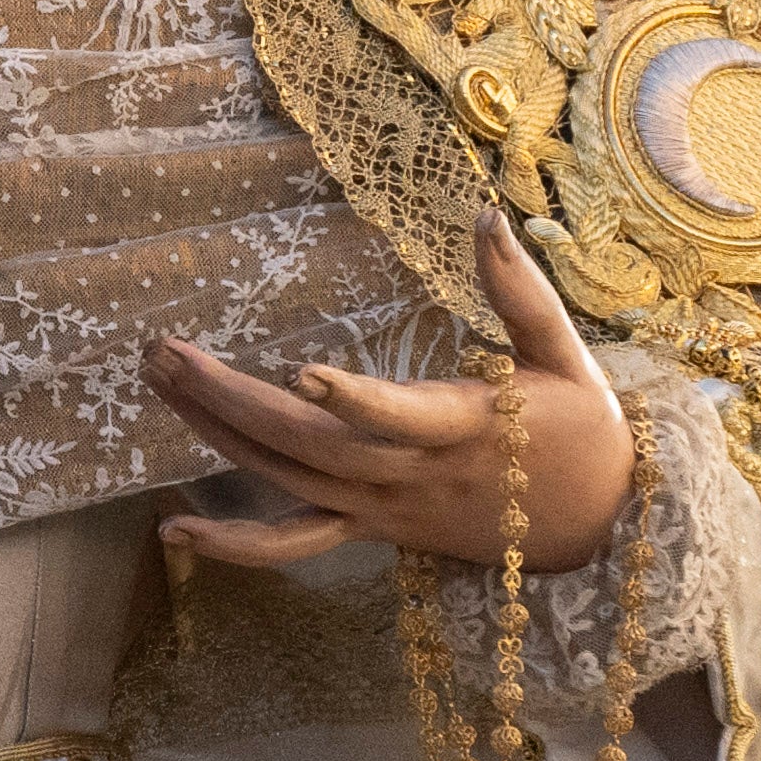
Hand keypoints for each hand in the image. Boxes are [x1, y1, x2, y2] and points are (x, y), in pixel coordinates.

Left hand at [154, 213, 633, 574]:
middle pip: (313, 447)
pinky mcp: (375, 532)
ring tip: (158, 379)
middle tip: (166, 352)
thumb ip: (520, 289)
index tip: (301, 370)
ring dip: (218, 435)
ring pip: (290, 481)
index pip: (402, 416)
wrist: (602, 532)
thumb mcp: (566, 355)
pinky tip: (173, 529)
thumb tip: (485, 214)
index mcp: (466, 426)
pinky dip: (236, 546)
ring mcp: (387, 509)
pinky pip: (297, 544)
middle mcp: (414, 475)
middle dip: (233, 401)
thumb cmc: (584, 432)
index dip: (355, 399)